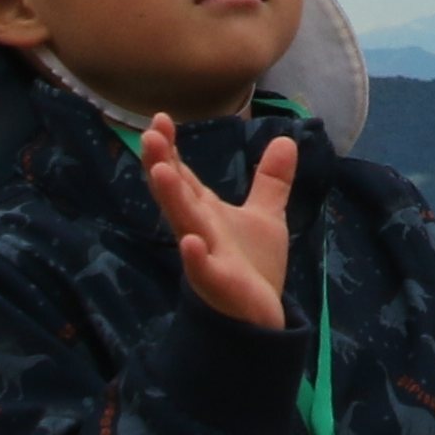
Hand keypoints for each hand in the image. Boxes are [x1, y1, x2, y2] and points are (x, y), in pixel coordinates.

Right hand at [141, 117, 294, 329]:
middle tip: (148, 135)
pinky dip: (196, 257)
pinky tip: (191, 242)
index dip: (169, 149)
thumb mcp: (265, 216)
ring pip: (184, 225)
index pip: (182, 175)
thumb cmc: (253, 266)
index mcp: (205, 211)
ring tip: (159, 171)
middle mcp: (199, 229)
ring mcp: (205, 256)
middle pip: (176, 194)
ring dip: (171, 199)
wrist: (260, 316)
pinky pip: (203, 270)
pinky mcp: (219, 284)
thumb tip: (286, 139)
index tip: (160, 118)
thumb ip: (271, 181)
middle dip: (161, 165)